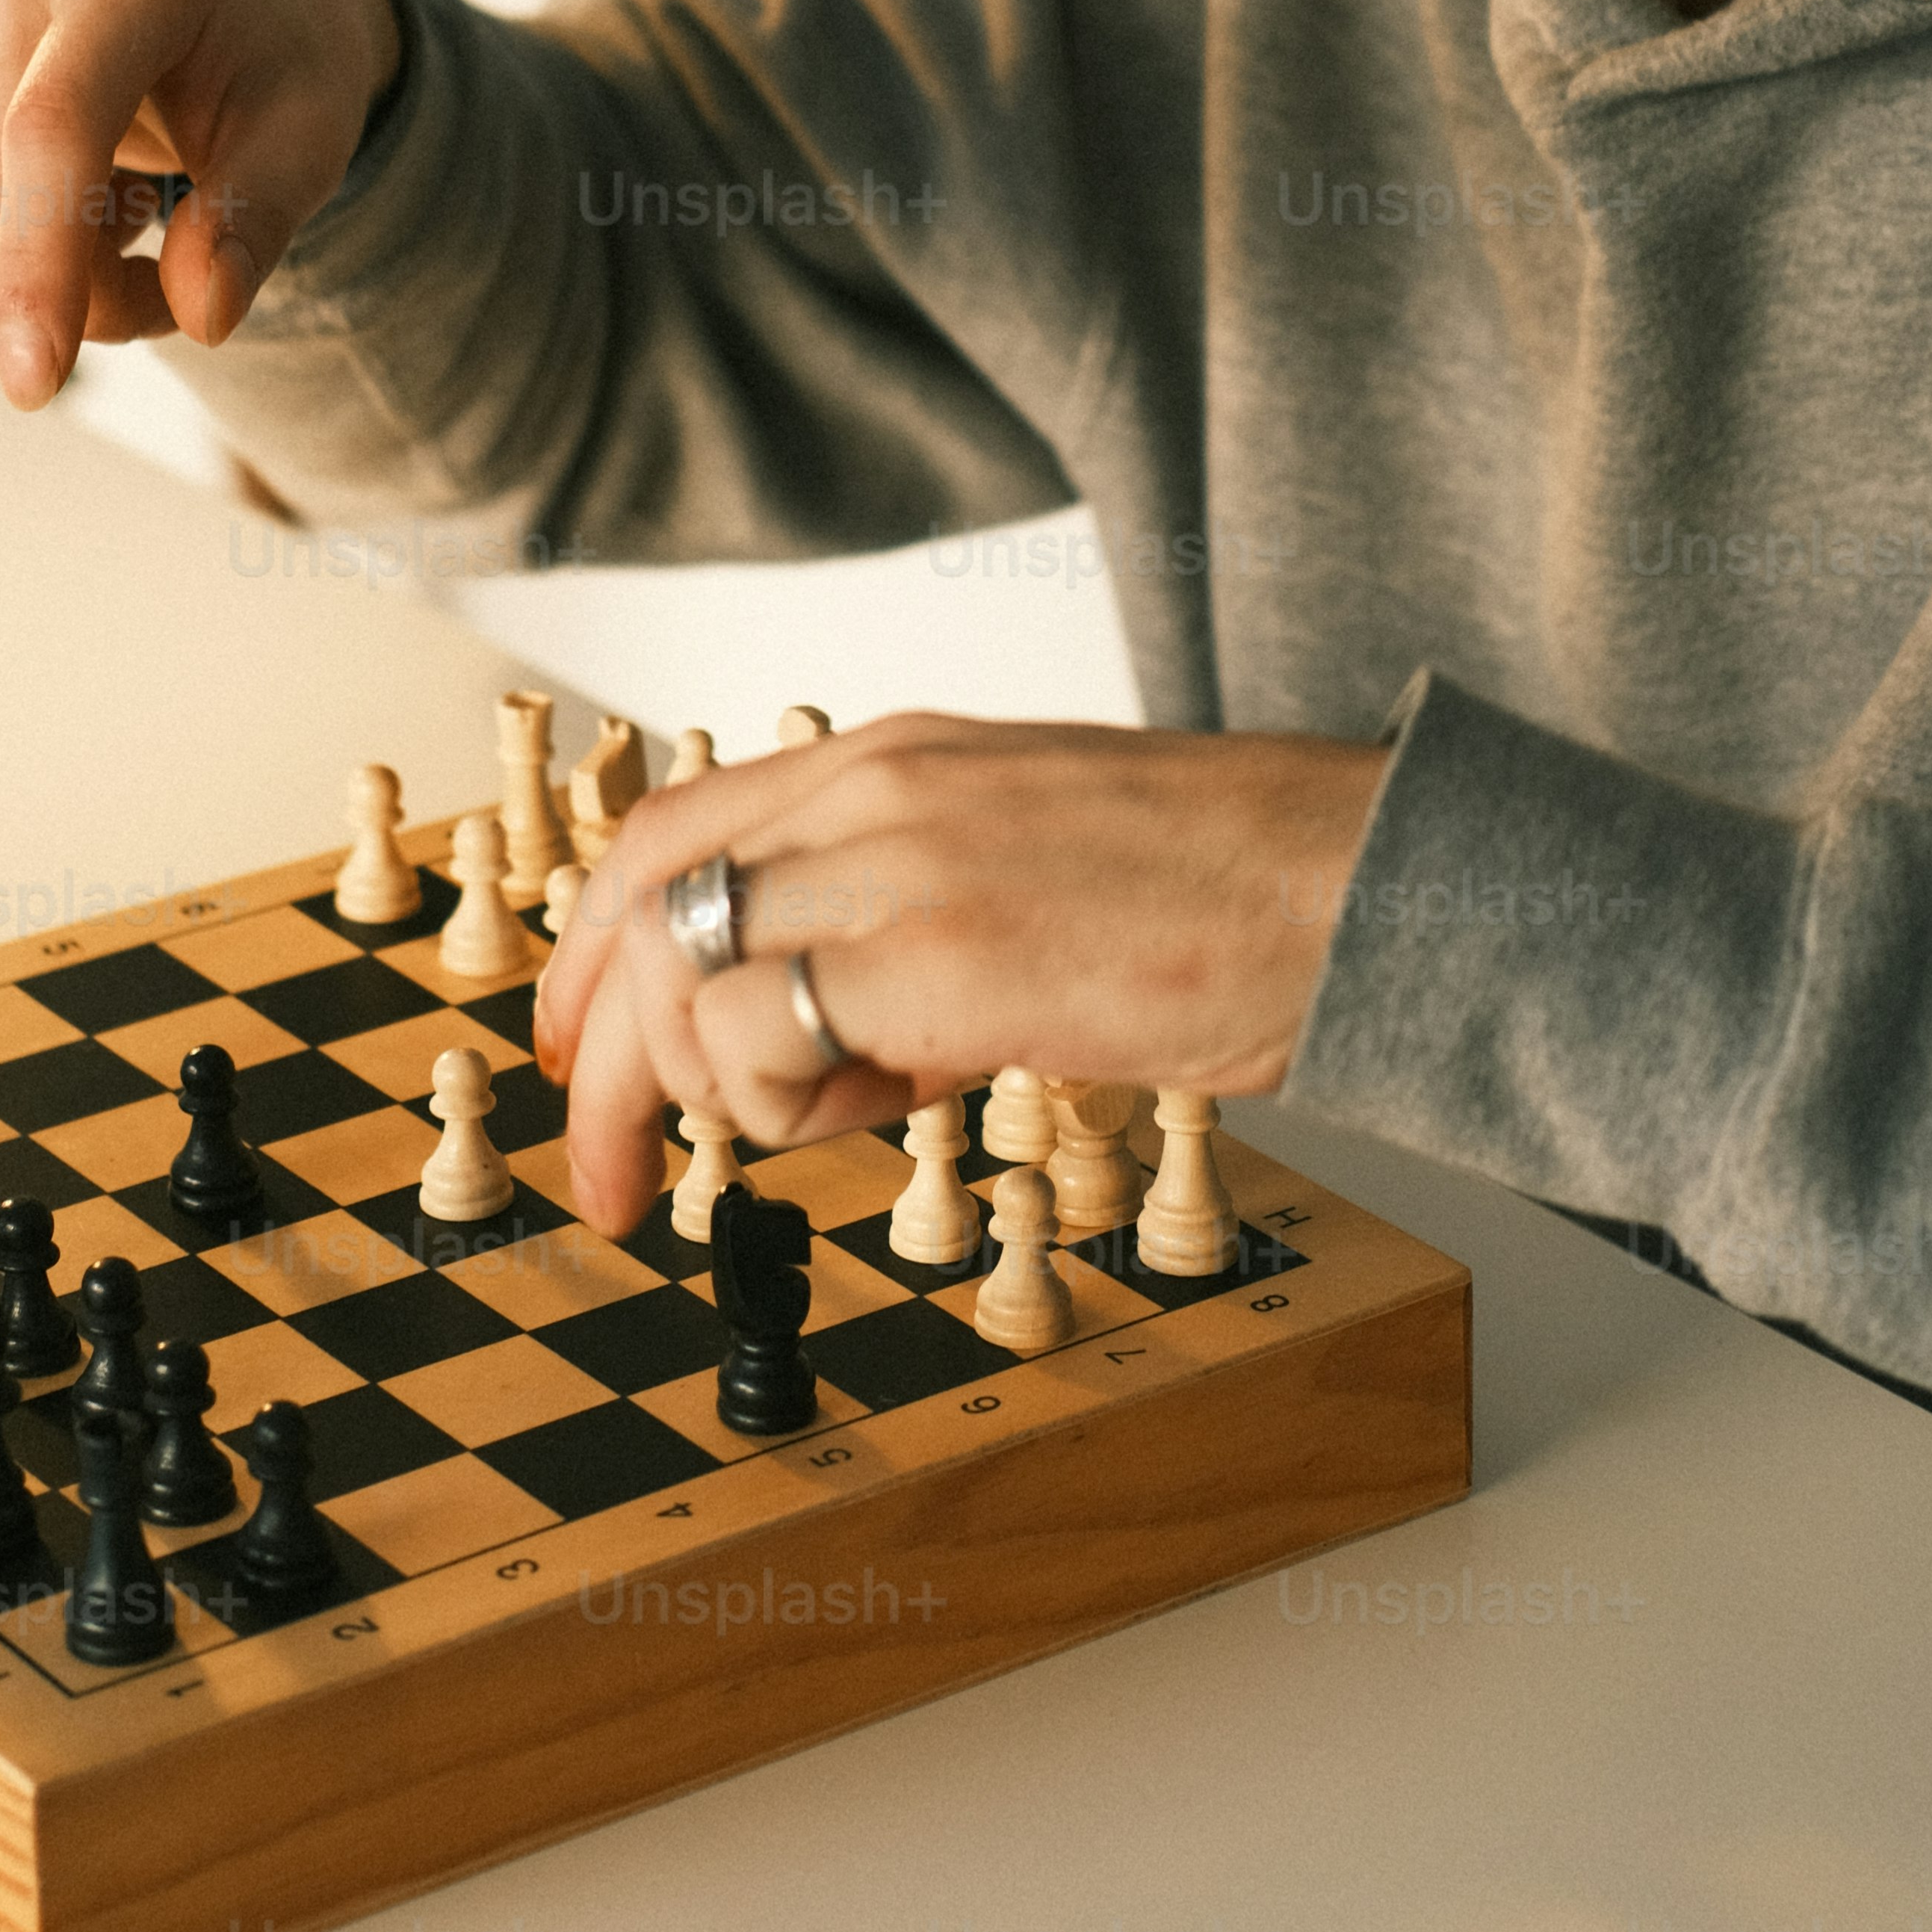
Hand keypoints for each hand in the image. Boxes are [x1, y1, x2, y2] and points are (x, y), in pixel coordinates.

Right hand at [0, 0, 403, 408]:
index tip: (37, 383)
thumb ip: (256, 225)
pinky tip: (67, 184)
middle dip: (75, 287)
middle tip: (172, 279)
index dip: (40, 265)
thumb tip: (204, 313)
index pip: (51, 132)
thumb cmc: (274, 57)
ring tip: (128, 213)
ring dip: (32, 264)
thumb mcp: (310, 141)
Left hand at [529, 710, 1390, 1236]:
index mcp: (898, 755)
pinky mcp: (941, 962)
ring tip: (841, 1115)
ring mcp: (902, 866)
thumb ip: (907, 925)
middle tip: (602, 1177)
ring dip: (718, 1093)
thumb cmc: (1222, 885)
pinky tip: (890, 1107)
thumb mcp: (1023, 862)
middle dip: (598, 1061)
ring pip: (682, 983)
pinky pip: (759, 1042)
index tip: (576, 1049)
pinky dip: (781, 1106)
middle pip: (642, 910)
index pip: (671, 828)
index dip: (591, 948)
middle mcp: (877, 788)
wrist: (1355, 883)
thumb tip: (822, 1056)